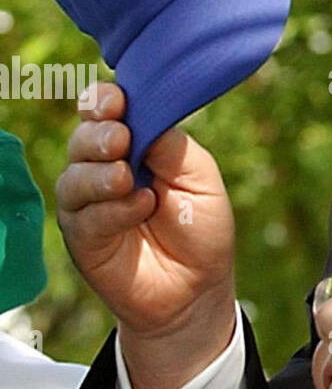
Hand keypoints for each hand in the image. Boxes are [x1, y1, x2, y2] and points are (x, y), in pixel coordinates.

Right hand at [57, 82, 236, 388]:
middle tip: (122, 141)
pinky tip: (139, 207)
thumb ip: (172, 147)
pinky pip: (84, 218)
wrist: (198, 288)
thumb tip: (144, 120)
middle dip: (99, 134)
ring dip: (100, 173)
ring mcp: (89, 205)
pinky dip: (111, 210)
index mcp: (132, 145)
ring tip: (128, 178)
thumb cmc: (201, 229)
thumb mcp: (200, 179)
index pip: (104, 111)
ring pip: (74, 177)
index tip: (117, 101)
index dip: (104, 101)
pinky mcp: (84, 239)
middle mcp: (103, 169)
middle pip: (83, 138)